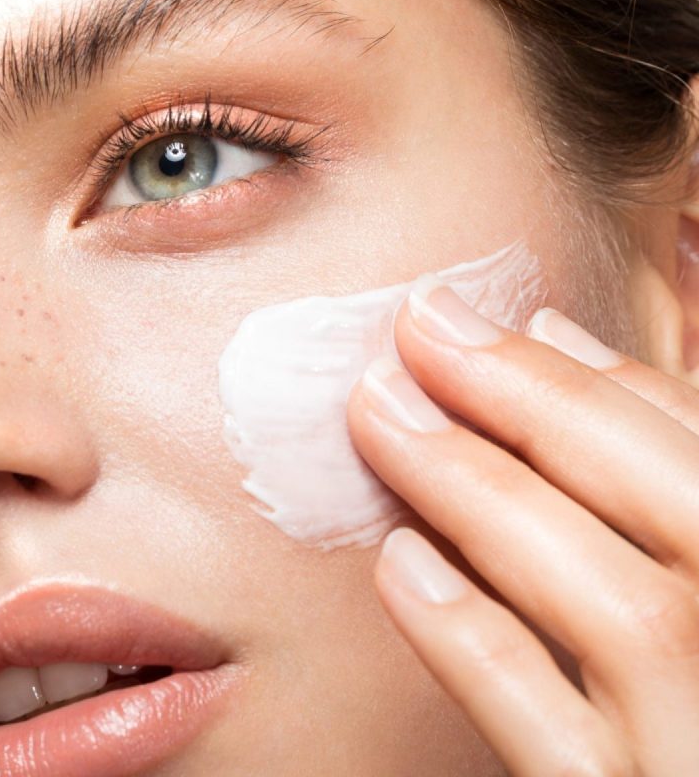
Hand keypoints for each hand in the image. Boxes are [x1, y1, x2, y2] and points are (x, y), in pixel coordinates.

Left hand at [347, 276, 698, 775]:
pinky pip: (556, 743)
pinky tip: (401, 563)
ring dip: (489, 494)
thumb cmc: (676, 663)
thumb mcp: (688, 552)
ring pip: (623, 613)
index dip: (600, 376)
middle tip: (422, 329)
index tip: (483, 318)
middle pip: (684, 506)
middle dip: (543, 403)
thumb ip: (655, 460)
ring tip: (383, 413)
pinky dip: (479, 644)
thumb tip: (556, 335)